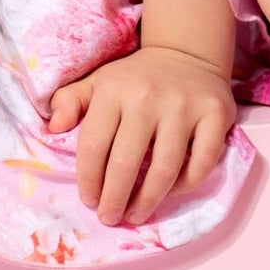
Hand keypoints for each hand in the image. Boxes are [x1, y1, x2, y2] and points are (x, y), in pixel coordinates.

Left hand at [46, 45, 236, 228]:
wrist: (187, 52)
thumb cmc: (135, 78)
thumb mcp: (98, 81)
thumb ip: (70, 101)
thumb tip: (54, 128)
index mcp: (114, 89)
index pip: (94, 146)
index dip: (89, 181)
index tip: (90, 200)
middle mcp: (148, 96)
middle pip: (126, 163)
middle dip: (114, 199)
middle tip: (110, 217)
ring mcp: (184, 105)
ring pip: (164, 169)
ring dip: (148, 201)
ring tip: (137, 215)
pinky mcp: (215, 114)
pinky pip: (201, 163)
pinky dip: (186, 184)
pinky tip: (172, 191)